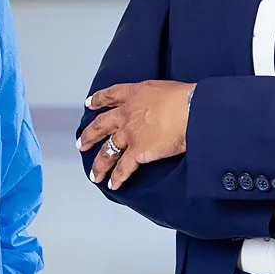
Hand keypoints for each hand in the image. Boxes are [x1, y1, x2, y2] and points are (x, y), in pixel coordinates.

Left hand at [78, 80, 195, 189]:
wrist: (192, 109)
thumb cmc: (187, 98)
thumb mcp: (167, 89)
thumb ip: (157, 98)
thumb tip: (163, 106)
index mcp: (135, 94)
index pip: (110, 95)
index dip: (98, 100)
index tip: (90, 104)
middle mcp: (126, 114)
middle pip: (100, 125)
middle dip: (89, 136)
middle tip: (82, 144)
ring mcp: (129, 134)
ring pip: (106, 151)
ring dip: (99, 165)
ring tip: (94, 174)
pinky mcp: (137, 152)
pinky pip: (123, 168)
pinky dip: (117, 178)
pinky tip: (113, 184)